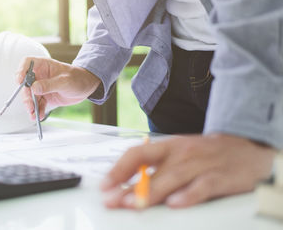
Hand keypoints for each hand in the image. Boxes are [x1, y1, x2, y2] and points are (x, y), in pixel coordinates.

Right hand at [16, 57, 100, 119]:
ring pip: (30, 96)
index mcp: (43, 65)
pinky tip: (39, 116)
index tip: (20, 81)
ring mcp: (41, 87)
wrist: (86, 87)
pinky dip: (37, 111)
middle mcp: (40, 76)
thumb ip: (49, 85)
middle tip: (29, 105)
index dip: (21, 70)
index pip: (27, 63)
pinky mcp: (45, 97)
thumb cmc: (77, 78)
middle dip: (26, 96)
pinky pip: (38, 105)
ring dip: (30, 106)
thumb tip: (34, 88)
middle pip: (26, 84)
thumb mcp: (64, 81)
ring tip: (33, 114)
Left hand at [101, 134, 276, 208]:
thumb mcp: (179, 152)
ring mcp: (200, 165)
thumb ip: (157, 167)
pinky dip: (188, 195)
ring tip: (133, 205)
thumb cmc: (207, 152)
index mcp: (169, 146)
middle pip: (151, 171)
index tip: (105, 184)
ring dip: (151, 193)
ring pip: (172, 179)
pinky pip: (202, 187)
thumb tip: (129, 183)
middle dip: (128, 188)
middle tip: (112, 201)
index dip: (119, 169)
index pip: (137, 154)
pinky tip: (175, 204)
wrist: (247, 147)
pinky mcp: (220, 178)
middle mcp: (182, 154)